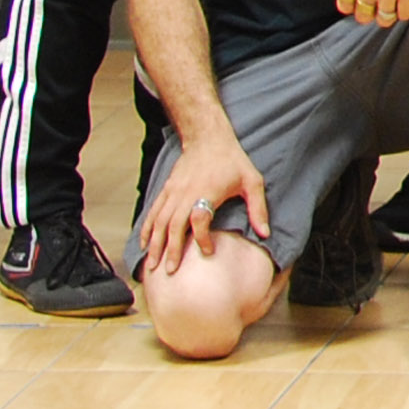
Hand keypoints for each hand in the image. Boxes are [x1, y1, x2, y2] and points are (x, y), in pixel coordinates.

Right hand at [144, 131, 267, 275]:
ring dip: (154, 244)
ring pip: (159, 221)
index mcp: (207, 192)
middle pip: (173, 225)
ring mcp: (173, 192)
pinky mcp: (166, 190)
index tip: (208, 252)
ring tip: (151, 265)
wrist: (208, 137)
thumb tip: (265, 233)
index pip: (199, 220)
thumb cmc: (232, 160)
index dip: (202, 238)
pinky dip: (146, 229)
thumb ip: (258, 208)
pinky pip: (152, 212)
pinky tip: (143, 244)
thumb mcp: (252, 181)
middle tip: (169, 271)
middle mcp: (186, 194)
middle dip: (170, 250)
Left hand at [339, 0, 408, 25]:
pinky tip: (408, 0)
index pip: (345, 3)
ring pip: (384, 18)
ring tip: (395, 3)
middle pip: (363, 15)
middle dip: (372, 13)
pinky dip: (406, 10)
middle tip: (380, 5)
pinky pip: (404, 14)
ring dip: (390, 13)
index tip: (360, 6)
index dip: (352, 7)